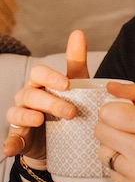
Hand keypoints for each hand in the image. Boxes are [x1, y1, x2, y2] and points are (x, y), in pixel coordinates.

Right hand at [3, 30, 89, 160]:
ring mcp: (20, 117)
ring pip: (17, 113)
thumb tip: (78, 32)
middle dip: (51, 102)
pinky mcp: (19, 137)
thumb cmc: (68, 102)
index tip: (67, 84)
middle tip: (72, 112)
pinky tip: (11, 149)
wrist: (62, 137)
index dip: (51, 77)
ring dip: (29, 117)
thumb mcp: (76, 82)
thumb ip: (75, 60)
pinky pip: (10, 139)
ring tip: (41, 121)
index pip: (38, 73)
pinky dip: (10, 143)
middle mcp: (27, 97)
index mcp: (41, 83)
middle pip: (31, 94)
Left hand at [96, 82, 134, 181]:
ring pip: (102, 152)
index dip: (113, 111)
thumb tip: (110, 86)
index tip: (122, 115)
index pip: (109, 112)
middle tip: (127, 133)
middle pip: (100, 131)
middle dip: (111, 128)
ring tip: (133, 152)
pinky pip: (109, 172)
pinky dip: (119, 168)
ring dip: (113, 149)